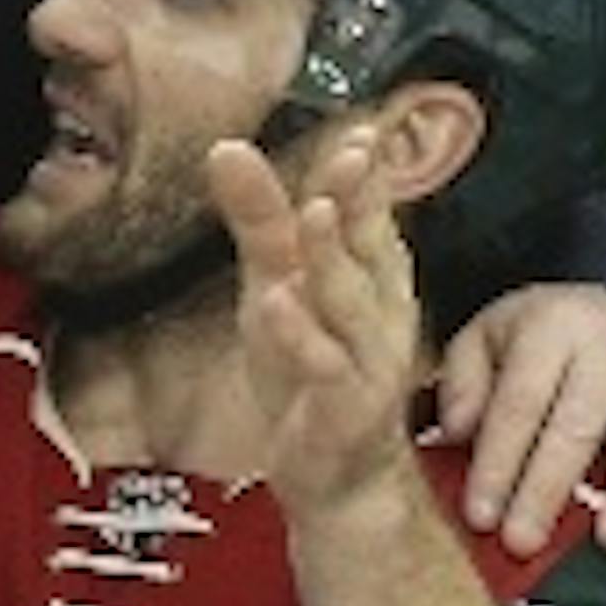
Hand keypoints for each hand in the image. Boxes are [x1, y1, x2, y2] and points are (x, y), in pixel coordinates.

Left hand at [209, 127, 422, 520]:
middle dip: (360, 200)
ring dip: (333, 257)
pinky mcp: (343, 403)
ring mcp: (366, 357)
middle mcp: (380, 308)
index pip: (368, 212)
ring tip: (314, 214)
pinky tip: (277, 302)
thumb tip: (225, 145)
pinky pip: (322, 363)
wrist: (334, 474)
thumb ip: (259, 219)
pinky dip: (300, 333)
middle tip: (349, 155)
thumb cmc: (309, 366)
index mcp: (371, 273)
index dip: (366, 173)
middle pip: (368, 246)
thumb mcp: (273, 282)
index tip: (360, 131)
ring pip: (350, 301)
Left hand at [437, 284, 605, 555]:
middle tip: (526, 541)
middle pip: (579, 424)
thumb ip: (463, 383)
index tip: (481, 515)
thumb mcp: (481, 339)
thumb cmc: (533, 336)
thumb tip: (456, 433)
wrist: (594, 305)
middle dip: (549, 489)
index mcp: (552, 326)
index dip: (499, 462)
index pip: (520, 402)